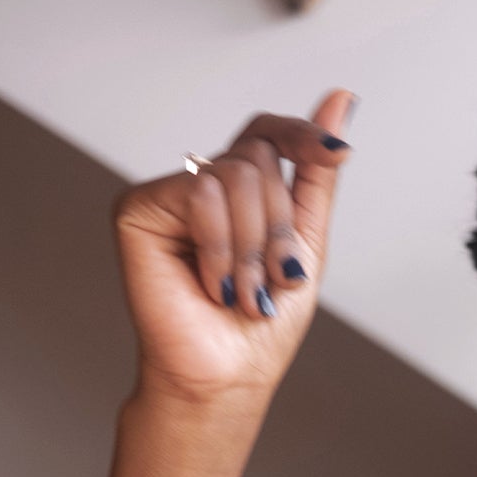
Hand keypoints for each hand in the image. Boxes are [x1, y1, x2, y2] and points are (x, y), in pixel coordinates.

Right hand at [111, 87, 356, 408]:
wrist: (227, 377)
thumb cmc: (262, 324)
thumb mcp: (305, 242)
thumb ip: (316, 173)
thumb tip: (339, 99)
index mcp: (239, 191)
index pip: (267, 133)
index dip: (301, 135)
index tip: (334, 152)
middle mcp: (201, 185)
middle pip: (258, 160)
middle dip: (279, 230)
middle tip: (272, 283)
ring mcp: (167, 194)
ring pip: (235, 177)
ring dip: (253, 249)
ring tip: (243, 294)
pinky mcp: (137, 208)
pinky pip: (202, 196)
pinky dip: (220, 248)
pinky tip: (212, 285)